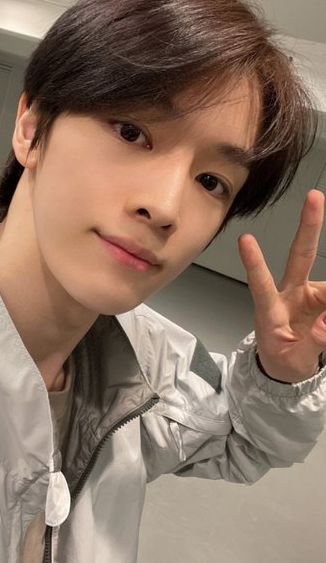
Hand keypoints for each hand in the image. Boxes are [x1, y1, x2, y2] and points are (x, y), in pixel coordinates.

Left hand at [238, 189, 325, 382]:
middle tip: (315, 197)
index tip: (245, 240)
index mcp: (270, 311)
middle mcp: (289, 294)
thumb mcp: (293, 361)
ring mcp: (307, 293)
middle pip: (300, 255)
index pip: (261, 284)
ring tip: (322, 322)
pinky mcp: (321, 297)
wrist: (285, 364)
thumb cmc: (281, 360)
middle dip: (308, 226)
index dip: (254, 263)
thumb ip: (312, 344)